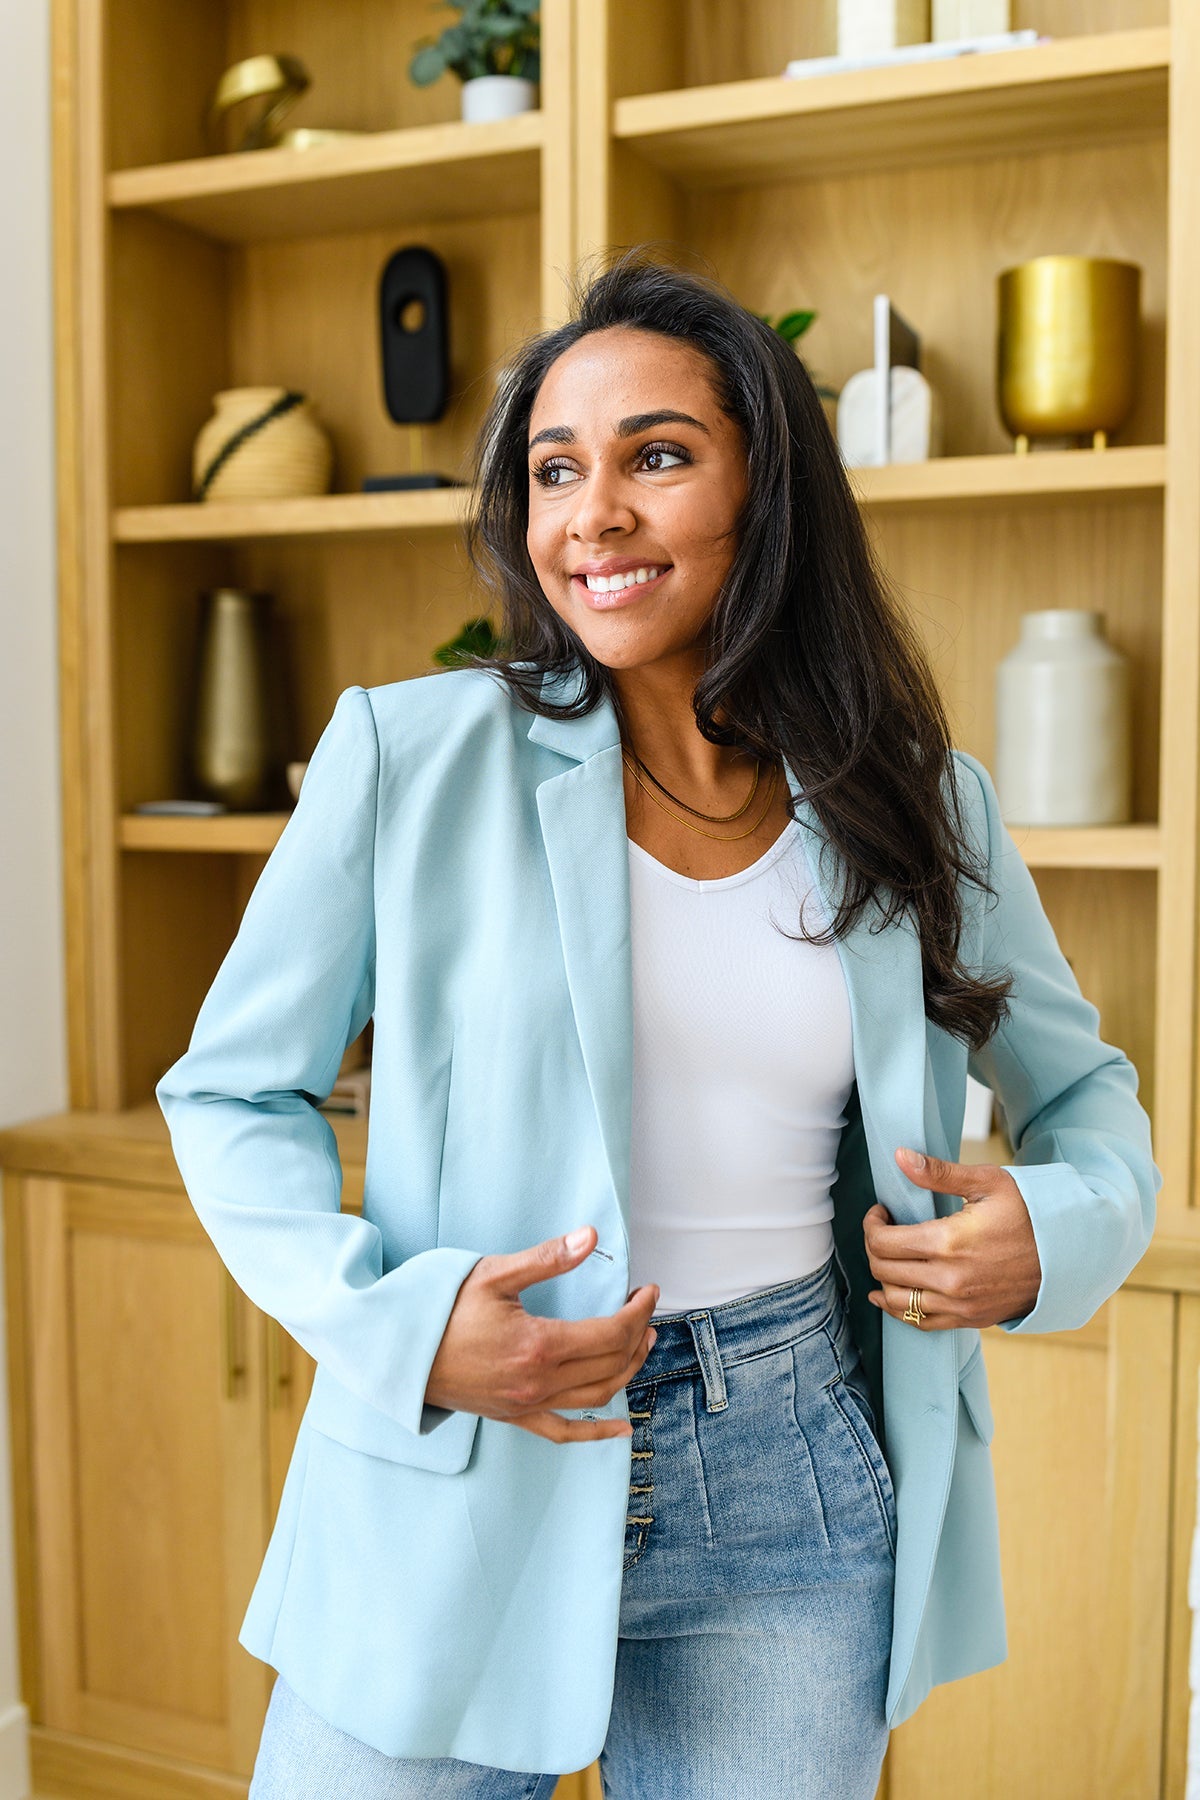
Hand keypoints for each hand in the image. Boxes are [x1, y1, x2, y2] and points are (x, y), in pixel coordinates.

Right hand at [424, 1224, 659, 1442]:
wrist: (401, 1353)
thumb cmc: (443, 1309)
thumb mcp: (495, 1274)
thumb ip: (548, 1258)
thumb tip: (591, 1237)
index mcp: (538, 1345)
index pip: (611, 1332)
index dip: (638, 1312)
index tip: (648, 1291)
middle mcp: (538, 1382)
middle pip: (611, 1364)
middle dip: (638, 1335)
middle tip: (645, 1311)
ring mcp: (527, 1404)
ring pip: (597, 1396)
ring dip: (628, 1370)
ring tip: (641, 1345)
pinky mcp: (515, 1417)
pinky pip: (564, 1432)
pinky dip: (597, 1433)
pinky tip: (621, 1430)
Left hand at [862, 1148, 1041, 1329]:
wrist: (1071, 1252)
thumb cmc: (1030, 1212)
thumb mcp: (987, 1183)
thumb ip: (938, 1173)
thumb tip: (900, 1156)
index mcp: (949, 1242)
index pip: (883, 1242)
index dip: (872, 1225)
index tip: (880, 1212)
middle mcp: (950, 1279)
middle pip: (884, 1270)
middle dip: (874, 1247)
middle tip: (884, 1230)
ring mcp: (960, 1304)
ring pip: (896, 1301)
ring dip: (882, 1278)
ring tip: (888, 1258)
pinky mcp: (970, 1318)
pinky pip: (921, 1322)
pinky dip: (899, 1310)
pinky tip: (890, 1295)